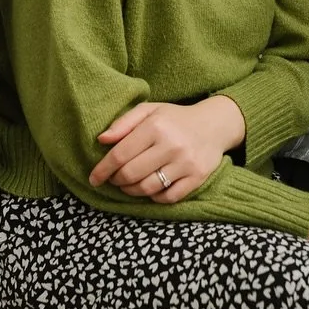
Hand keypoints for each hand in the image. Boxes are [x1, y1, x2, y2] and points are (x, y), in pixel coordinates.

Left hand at [87, 98, 242, 203]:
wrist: (214, 125)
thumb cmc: (175, 118)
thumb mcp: (149, 110)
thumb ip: (123, 123)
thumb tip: (102, 140)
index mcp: (156, 126)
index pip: (120, 154)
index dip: (103, 169)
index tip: (94, 178)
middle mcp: (171, 145)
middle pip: (131, 174)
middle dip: (116, 180)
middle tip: (114, 179)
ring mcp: (186, 163)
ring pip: (148, 188)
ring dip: (132, 190)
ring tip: (128, 185)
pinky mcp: (197, 177)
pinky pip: (168, 197)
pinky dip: (154, 197)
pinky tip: (150, 188)